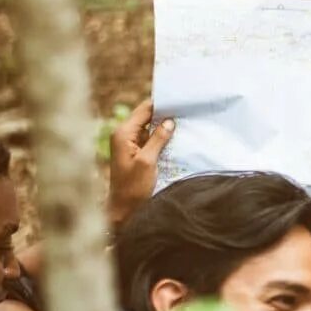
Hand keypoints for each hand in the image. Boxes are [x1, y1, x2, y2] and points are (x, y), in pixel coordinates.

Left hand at [108, 98, 174, 225]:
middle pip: (147, 116)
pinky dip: (161, 138)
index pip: (144, 109)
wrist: (123, 210)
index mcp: (123, 133)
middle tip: (186, 110)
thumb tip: (170, 121)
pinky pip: (150, 140)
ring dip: (164, 127)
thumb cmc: (133, 188)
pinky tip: (176, 138)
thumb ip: (158, 139)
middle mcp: (123, 135)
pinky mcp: (134, 153)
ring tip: (185, 122)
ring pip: (149, 128)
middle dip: (165, 114)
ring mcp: (128, 144)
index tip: (180, 100)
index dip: (161, 104)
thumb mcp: (148, 161)